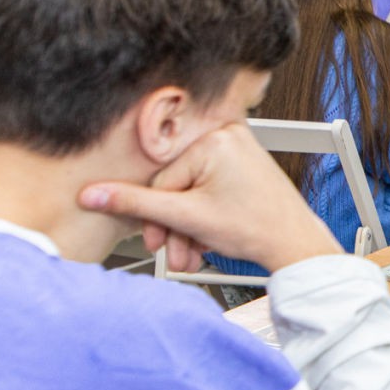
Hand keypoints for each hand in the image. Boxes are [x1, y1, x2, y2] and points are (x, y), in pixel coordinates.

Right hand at [79, 122, 342, 273]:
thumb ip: (136, 205)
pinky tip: (208, 238)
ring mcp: (239, 150)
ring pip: (193, 192)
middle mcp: (228, 136)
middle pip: (178, 187)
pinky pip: (210, 189)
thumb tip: (93, 194)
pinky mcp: (245, 165)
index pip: (162, 181)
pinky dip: (205, 216)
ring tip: (194, 253)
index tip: (156, 242)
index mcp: (214, 139)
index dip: (158, 218)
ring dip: (188, 227)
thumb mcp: (187, 218)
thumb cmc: (257, 229)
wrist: (296, 245)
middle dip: (175, 227)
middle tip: (176, 253)